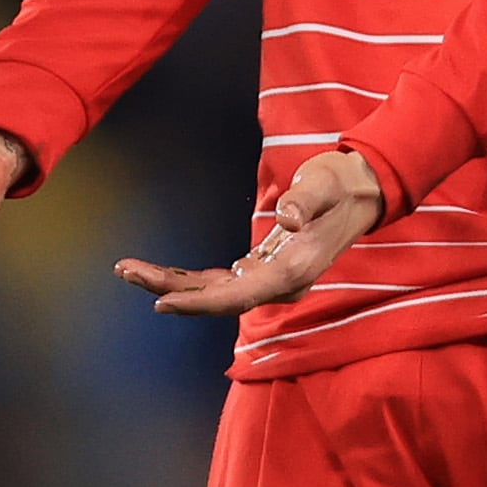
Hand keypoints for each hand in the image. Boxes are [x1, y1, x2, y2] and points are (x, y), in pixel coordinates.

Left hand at [119, 148, 384, 316]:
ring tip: (129, 269)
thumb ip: (308, 200)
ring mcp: (270, 281)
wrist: (360, 192)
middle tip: (125, 270)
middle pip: (217, 299)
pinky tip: (161, 273)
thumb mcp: (327, 184)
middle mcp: (279, 285)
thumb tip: (288, 218)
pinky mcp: (263, 270)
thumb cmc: (341, 185)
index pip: (238, 296)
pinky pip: (220, 283)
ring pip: (214, 293)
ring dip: (172, 285)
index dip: (198, 302)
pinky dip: (190, 281)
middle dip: (170, 289)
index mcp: (293, 272)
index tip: (161, 301)